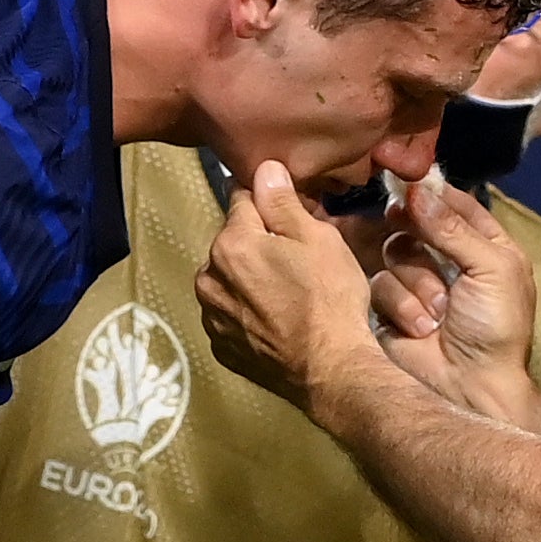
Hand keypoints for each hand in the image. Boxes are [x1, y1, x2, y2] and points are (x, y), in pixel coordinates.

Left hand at [195, 162, 380, 409]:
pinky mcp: (222, 347)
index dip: (271, 202)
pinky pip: (231, 314)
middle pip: (232, 241)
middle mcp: (210, 277)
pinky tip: (278, 319)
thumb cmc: (330, 302)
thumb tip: (264, 170)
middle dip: (258, 242)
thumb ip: (283, 202)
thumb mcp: (317, 239)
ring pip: (228, 279)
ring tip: (289, 293)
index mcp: (231, 243)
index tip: (292, 214)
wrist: (331, 371)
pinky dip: (248, 312)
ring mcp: (213, 316)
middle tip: (298, 259)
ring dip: (249, 278)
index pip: (242, 199)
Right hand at [368, 178, 540, 435]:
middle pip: (416, 222)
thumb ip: (454, 228)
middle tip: (402, 220)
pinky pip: (381, 286)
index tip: (412, 181)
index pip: (457, 205)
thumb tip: (418, 190)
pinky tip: (421, 329)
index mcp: (485, 248)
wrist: (470, 386)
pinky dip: (403, 306)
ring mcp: (416, 285)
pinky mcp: (390, 309)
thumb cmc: (496, 327)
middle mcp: (449, 261)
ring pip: (395, 253)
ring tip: (439, 313)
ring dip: (418, 281)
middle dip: (415, 229)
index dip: (435, 192)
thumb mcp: (491, 268)